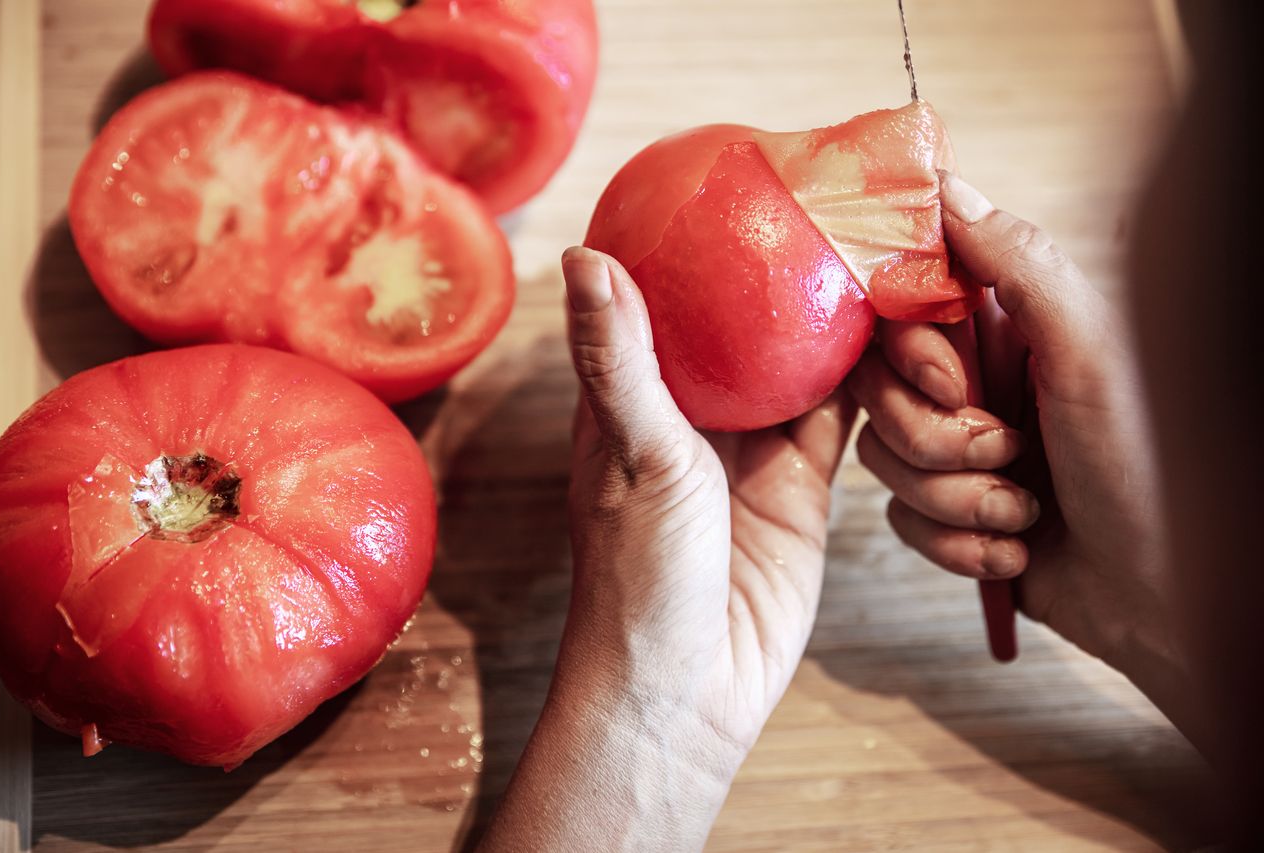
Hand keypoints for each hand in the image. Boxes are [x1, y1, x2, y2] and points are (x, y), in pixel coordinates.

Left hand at [479, 248, 853, 850]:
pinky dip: (875, 381)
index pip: (678, 298)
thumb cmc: (637, 577)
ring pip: (809, 363)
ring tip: (888, 265)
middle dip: (796, 275)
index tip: (757, 184)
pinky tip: (904, 337)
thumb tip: (582, 253)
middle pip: (754, 323)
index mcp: (638, 395)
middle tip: (849, 214)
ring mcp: (755, 447)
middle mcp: (697, 412)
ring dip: (846, 323)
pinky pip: (847, 417)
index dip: (713, 245)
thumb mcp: (632, 453)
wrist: (688, 691)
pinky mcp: (806, 486)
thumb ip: (621, 358)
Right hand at [848, 173, 1194, 737]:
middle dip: (935, 437)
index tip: (951, 382)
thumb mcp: (1089, 351)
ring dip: (956, 498)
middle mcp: (975, 384)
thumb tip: (948, 186)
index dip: (909, 350)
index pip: (904, 307)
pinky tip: (1014, 548)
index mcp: (1007, 331)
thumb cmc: (1147, 464)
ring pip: (884, 458)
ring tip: (1023, 512)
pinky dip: (956, 542)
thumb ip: (1018, 264)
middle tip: (1006, 451)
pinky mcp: (948, 514)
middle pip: (879, 389)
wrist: (1162, 596)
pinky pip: (900, 519)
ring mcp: (958, 452)